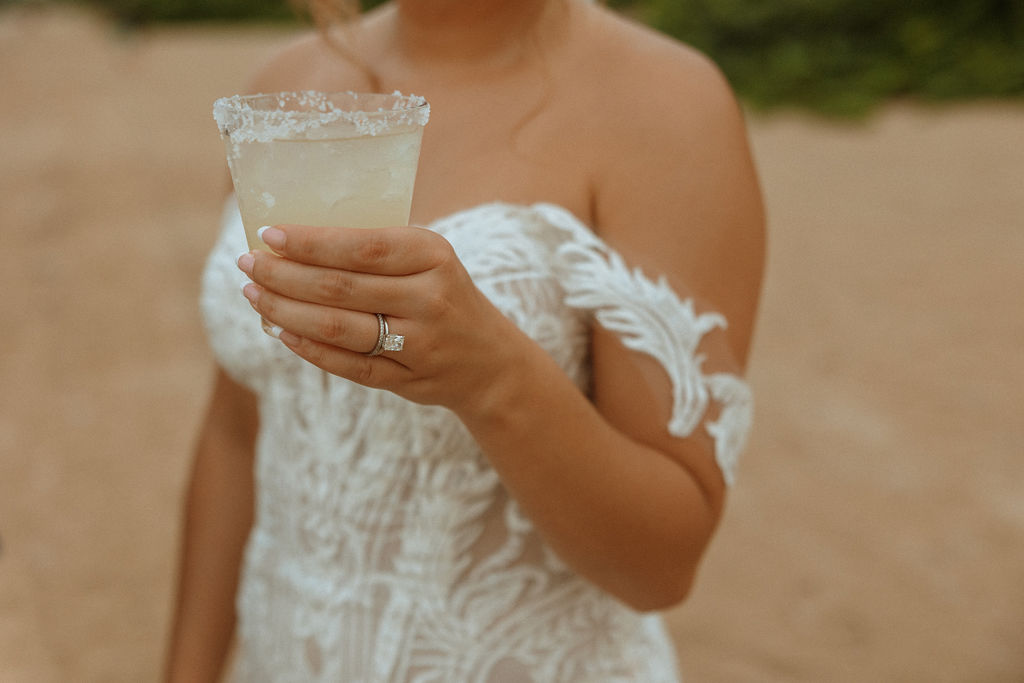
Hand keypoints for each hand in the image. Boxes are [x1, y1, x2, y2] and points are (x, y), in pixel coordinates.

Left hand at [236, 223, 526, 414]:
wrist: (490, 361)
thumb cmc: (444, 295)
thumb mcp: (429, 260)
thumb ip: (378, 250)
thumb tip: (296, 240)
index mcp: (434, 256)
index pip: (363, 246)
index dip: (312, 242)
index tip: (269, 234)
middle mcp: (429, 299)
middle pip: (341, 288)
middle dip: (285, 275)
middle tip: (248, 263)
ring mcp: (419, 344)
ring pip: (338, 328)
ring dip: (286, 312)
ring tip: (253, 295)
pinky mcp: (406, 380)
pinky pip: (347, 365)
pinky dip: (308, 348)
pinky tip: (279, 332)